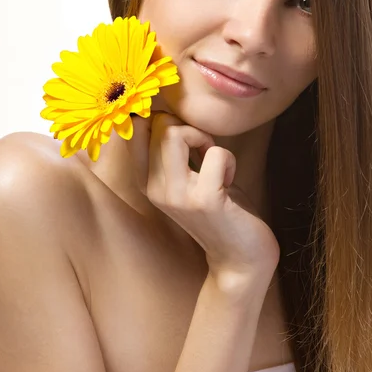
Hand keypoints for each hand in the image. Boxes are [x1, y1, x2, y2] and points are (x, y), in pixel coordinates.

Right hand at [127, 109, 279, 286]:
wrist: (240, 259)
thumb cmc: (220, 211)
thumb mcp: (188, 178)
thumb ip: (174, 152)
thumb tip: (168, 113)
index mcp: (146, 181)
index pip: (132, 130)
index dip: (160, 117)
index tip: (183, 133)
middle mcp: (153, 188)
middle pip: (157, 125)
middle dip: (188, 126)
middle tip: (203, 149)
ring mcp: (176, 196)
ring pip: (175, 133)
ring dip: (203, 138)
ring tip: (213, 161)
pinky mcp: (204, 200)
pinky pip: (215, 154)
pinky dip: (228, 159)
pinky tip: (229, 181)